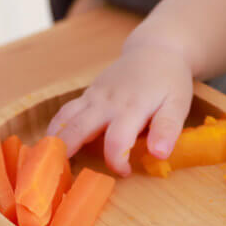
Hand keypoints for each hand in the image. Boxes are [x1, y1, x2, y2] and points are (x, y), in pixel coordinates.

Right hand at [45, 44, 192, 175]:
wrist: (155, 49)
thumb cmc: (169, 81)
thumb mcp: (178, 104)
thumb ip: (168, 129)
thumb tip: (159, 154)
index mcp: (132, 108)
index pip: (116, 142)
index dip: (116, 163)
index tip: (125, 172)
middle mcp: (107, 102)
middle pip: (78, 130)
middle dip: (67, 154)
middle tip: (59, 177)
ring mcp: (94, 96)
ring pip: (65, 119)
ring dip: (55, 141)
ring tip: (47, 163)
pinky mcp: (88, 93)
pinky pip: (66, 111)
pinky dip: (55, 128)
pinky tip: (51, 144)